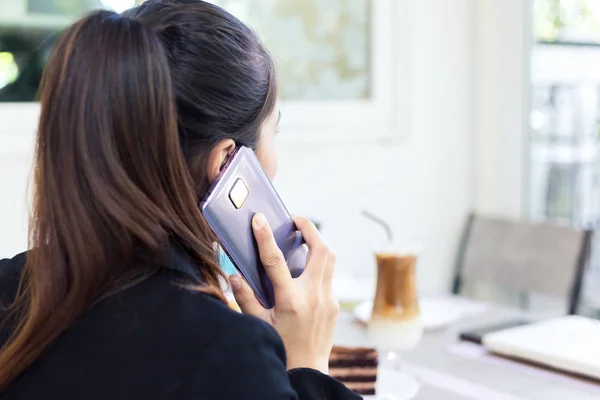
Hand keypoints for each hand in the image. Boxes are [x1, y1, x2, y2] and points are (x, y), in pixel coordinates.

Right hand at [229, 214, 338, 373]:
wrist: (307, 371)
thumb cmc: (281, 348)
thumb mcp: (259, 324)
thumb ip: (245, 298)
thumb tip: (234, 276)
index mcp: (290, 301)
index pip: (275, 261)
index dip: (265, 237)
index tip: (259, 220)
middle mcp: (313, 296)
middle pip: (321, 250)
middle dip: (310, 229)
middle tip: (296, 221)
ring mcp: (328, 299)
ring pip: (330, 259)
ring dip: (318, 243)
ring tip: (304, 236)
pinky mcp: (334, 304)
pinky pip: (329, 276)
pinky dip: (319, 265)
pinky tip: (305, 268)